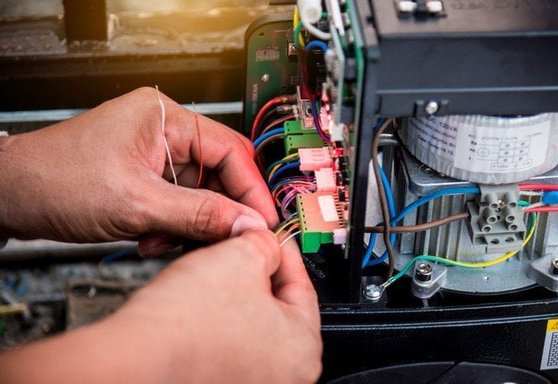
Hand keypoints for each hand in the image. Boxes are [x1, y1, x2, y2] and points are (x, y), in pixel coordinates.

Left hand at [0, 88, 277, 252]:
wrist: (10, 196)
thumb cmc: (56, 181)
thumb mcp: (136, 204)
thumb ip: (198, 215)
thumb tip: (246, 223)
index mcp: (165, 117)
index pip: (229, 151)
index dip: (250, 189)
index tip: (263, 221)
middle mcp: (164, 131)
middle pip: (218, 173)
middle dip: (218, 210)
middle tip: (225, 238)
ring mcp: (155, 154)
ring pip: (199, 193)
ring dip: (192, 223)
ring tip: (169, 241)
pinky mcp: (146, 176)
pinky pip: (179, 202)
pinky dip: (174, 226)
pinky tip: (154, 238)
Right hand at [0, 230, 322, 382]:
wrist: (132, 359)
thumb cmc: (186, 324)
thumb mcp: (240, 257)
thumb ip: (264, 243)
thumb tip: (265, 239)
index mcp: (302, 348)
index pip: (301, 284)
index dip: (280, 249)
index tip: (266, 235)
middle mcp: (283, 375)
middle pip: (275, 305)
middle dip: (255, 271)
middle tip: (239, 249)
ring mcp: (249, 383)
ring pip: (248, 322)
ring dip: (232, 293)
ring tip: (212, 273)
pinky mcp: (216, 383)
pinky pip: (225, 342)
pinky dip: (215, 319)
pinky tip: (196, 303)